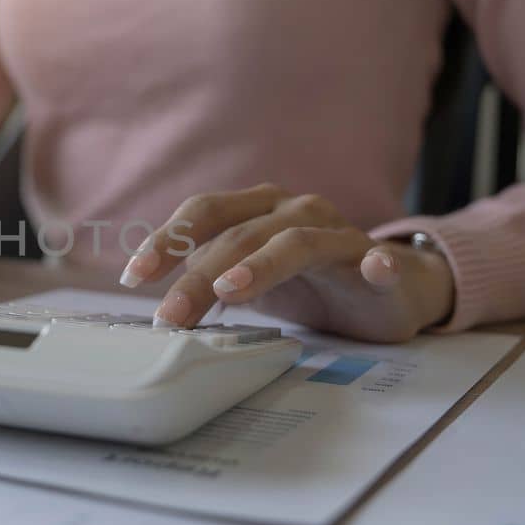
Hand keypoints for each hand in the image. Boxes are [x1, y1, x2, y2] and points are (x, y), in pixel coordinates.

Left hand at [117, 184, 454, 342]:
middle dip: (198, 275)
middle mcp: (297, 211)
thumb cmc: (309, 281)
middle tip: (170, 315)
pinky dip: (377, 264)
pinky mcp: (380, 266)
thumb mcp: (250, 278)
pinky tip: (376, 269)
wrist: (391, 287)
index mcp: (259, 208)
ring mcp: (340, 235)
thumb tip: (157, 305)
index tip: (133, 276)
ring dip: (261, 265)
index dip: (168, 239)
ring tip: (230, 290)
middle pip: (240, 236)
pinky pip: (379, 262)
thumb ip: (210, 277)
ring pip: (297, 243)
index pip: (205, 212)